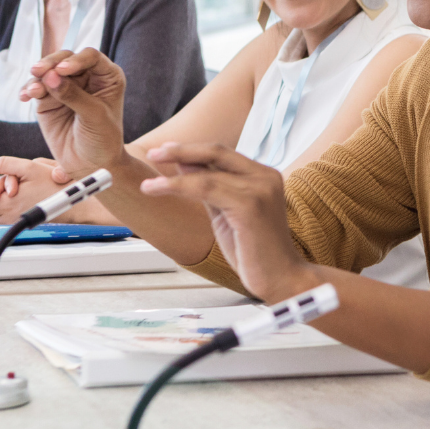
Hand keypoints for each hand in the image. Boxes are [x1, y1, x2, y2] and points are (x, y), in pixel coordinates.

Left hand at [0, 157, 73, 222]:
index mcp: (8, 204)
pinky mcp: (24, 222)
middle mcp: (10, 216)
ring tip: (3, 194)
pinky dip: (2, 210)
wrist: (73, 203)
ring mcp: (17, 221)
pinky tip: (13, 198)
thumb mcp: (30, 167)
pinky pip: (4, 220)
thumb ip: (6, 164)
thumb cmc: (54, 185)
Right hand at [21, 47, 126, 176]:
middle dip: (51, 64)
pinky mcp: (48, 98)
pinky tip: (25, 96)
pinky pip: (35, 88)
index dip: (76, 60)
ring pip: (47, 71)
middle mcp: (85, 77)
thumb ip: (74, 96)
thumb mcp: (94, 117)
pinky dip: (28, 89)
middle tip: (39, 72)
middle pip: (65, 59)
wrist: (91, 164)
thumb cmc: (103, 140)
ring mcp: (65, 86)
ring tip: (33, 92)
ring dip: (37, 78)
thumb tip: (51, 77)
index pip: (90, 57)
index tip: (63, 69)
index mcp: (106, 76)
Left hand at [137, 142, 317, 299]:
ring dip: (172, 174)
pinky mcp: (250, 205)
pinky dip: (177, 186)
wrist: (281, 279)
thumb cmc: (256, 252)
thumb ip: (211, 189)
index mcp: (264, 176)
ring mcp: (259, 189)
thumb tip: (185, 164)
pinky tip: (157, 189)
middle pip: (217, 151)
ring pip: (207, 172)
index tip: (166, 150)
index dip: (192, 149)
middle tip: (154, 152)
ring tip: (148, 181)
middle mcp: (265, 177)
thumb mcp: (228, 213)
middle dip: (181, 149)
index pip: (223, 153)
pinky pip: (205, 188)